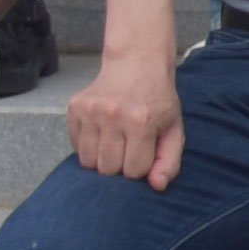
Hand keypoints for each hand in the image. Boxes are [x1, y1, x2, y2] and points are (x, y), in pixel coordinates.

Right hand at [74, 55, 187, 188]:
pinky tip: (101, 132)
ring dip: (101, 160)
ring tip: (114, 143)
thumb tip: (156, 186)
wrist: (137, 63)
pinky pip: (75, 146)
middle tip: (128, 149)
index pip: (134, 171)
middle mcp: (113, 115)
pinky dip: (87, 147)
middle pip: (108, 169)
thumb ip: (169, 160)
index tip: (143, 154)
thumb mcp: (173, 128)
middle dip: (119, 166)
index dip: (139, 167)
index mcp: (141, 122)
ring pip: (88, 162)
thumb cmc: (158, 100)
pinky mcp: (75, 108)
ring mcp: (91, 111)